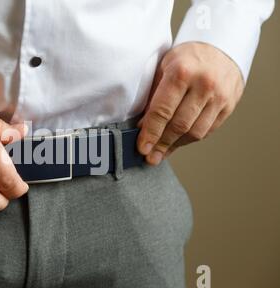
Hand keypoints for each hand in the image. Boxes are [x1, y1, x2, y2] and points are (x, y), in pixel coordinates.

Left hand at [137, 42, 244, 164]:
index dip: (151, 133)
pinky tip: (177, 142)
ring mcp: (219, 96)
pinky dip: (190, 139)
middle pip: (179, 125)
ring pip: (195, 132)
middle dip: (161, 144)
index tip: (142, 148)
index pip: (163, 111)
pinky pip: (207, 130)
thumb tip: (143, 127)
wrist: (220, 46)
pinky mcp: (229, 105)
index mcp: (182, 72)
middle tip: (150, 156)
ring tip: (162, 152)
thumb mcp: (163, 68)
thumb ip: (153, 97)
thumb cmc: (186, 58)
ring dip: (176, 145)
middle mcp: (204, 85)